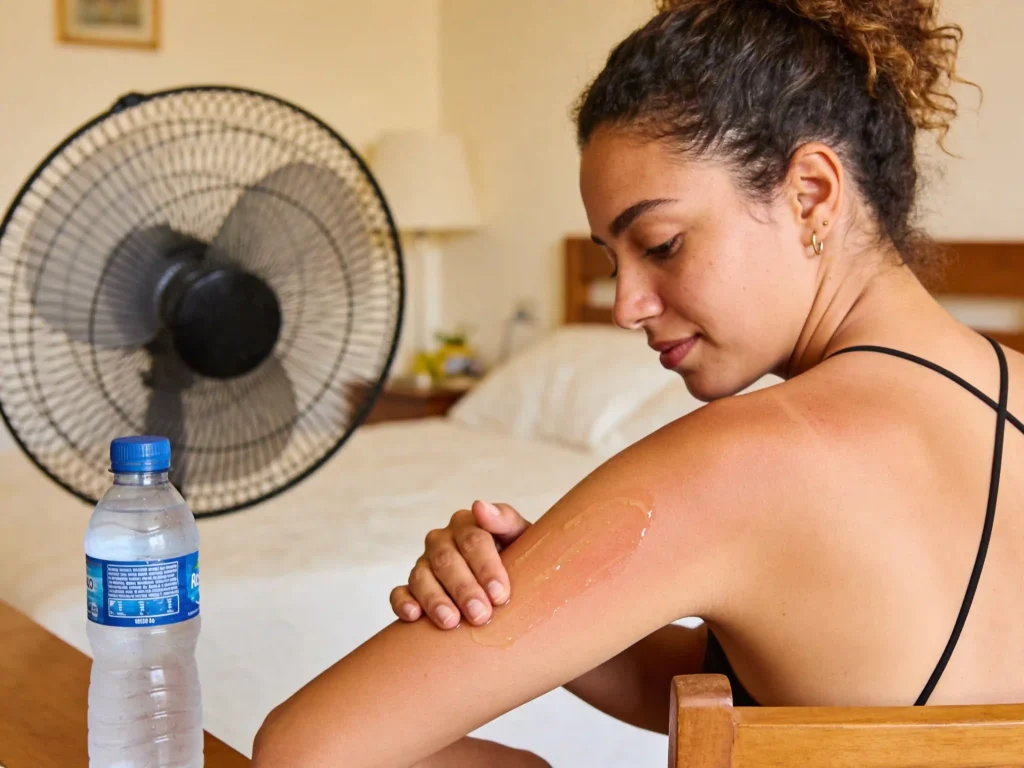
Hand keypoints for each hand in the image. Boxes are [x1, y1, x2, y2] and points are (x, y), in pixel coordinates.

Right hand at [390, 500, 530, 628]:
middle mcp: (442, 541)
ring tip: (451, 622)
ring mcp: (424, 564)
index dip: (486, 567)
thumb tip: (480, 507)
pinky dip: (403, 603)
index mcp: (467, 524)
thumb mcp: (521, 538)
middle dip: (463, 588)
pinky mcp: (412, 588)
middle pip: (447, 561)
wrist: (508, 584)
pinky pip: (399, 593)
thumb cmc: (517, 559)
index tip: (500, 594)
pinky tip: (414, 616)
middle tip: (480, 614)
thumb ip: (505, 520)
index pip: (473, 540)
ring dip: (435, 599)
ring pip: (421, 577)